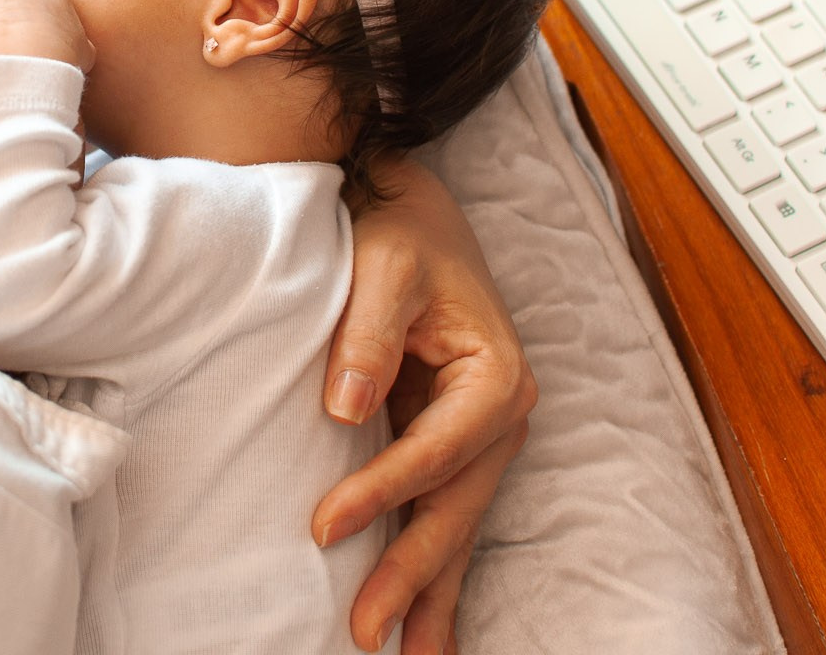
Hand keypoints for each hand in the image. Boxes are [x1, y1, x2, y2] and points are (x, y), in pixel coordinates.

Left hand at [313, 158, 535, 653]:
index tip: (325, 526)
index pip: (436, 450)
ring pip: (455, 527)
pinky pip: (444, 516)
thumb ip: (370, 332)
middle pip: (453, 507)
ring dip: (428, 593)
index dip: (382, 492)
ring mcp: (479, 439)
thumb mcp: (385, 265)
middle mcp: (500, 416)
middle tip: (364, 630)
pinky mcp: (451, 448)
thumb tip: (346, 406)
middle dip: (411, 573)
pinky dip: (433, 571)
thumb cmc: (397, 233)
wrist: (411, 212)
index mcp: (495, 375)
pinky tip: (421, 627)